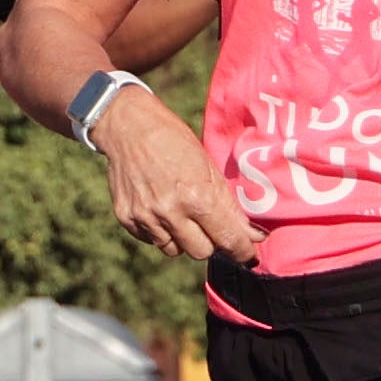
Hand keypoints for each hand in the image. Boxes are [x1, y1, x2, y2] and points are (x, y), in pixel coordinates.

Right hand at [82, 85, 264, 262]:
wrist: (128, 126)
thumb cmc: (175, 141)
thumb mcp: (208, 166)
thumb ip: (228, 204)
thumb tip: (253, 235)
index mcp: (197, 196)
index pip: (227, 240)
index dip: (242, 250)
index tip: (247, 254)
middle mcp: (170, 211)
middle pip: (201, 252)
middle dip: (211, 242)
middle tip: (211, 225)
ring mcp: (146, 216)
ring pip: (174, 250)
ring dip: (183, 239)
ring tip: (181, 212)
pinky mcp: (126, 217)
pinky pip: (152, 240)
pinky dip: (160, 231)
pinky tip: (160, 207)